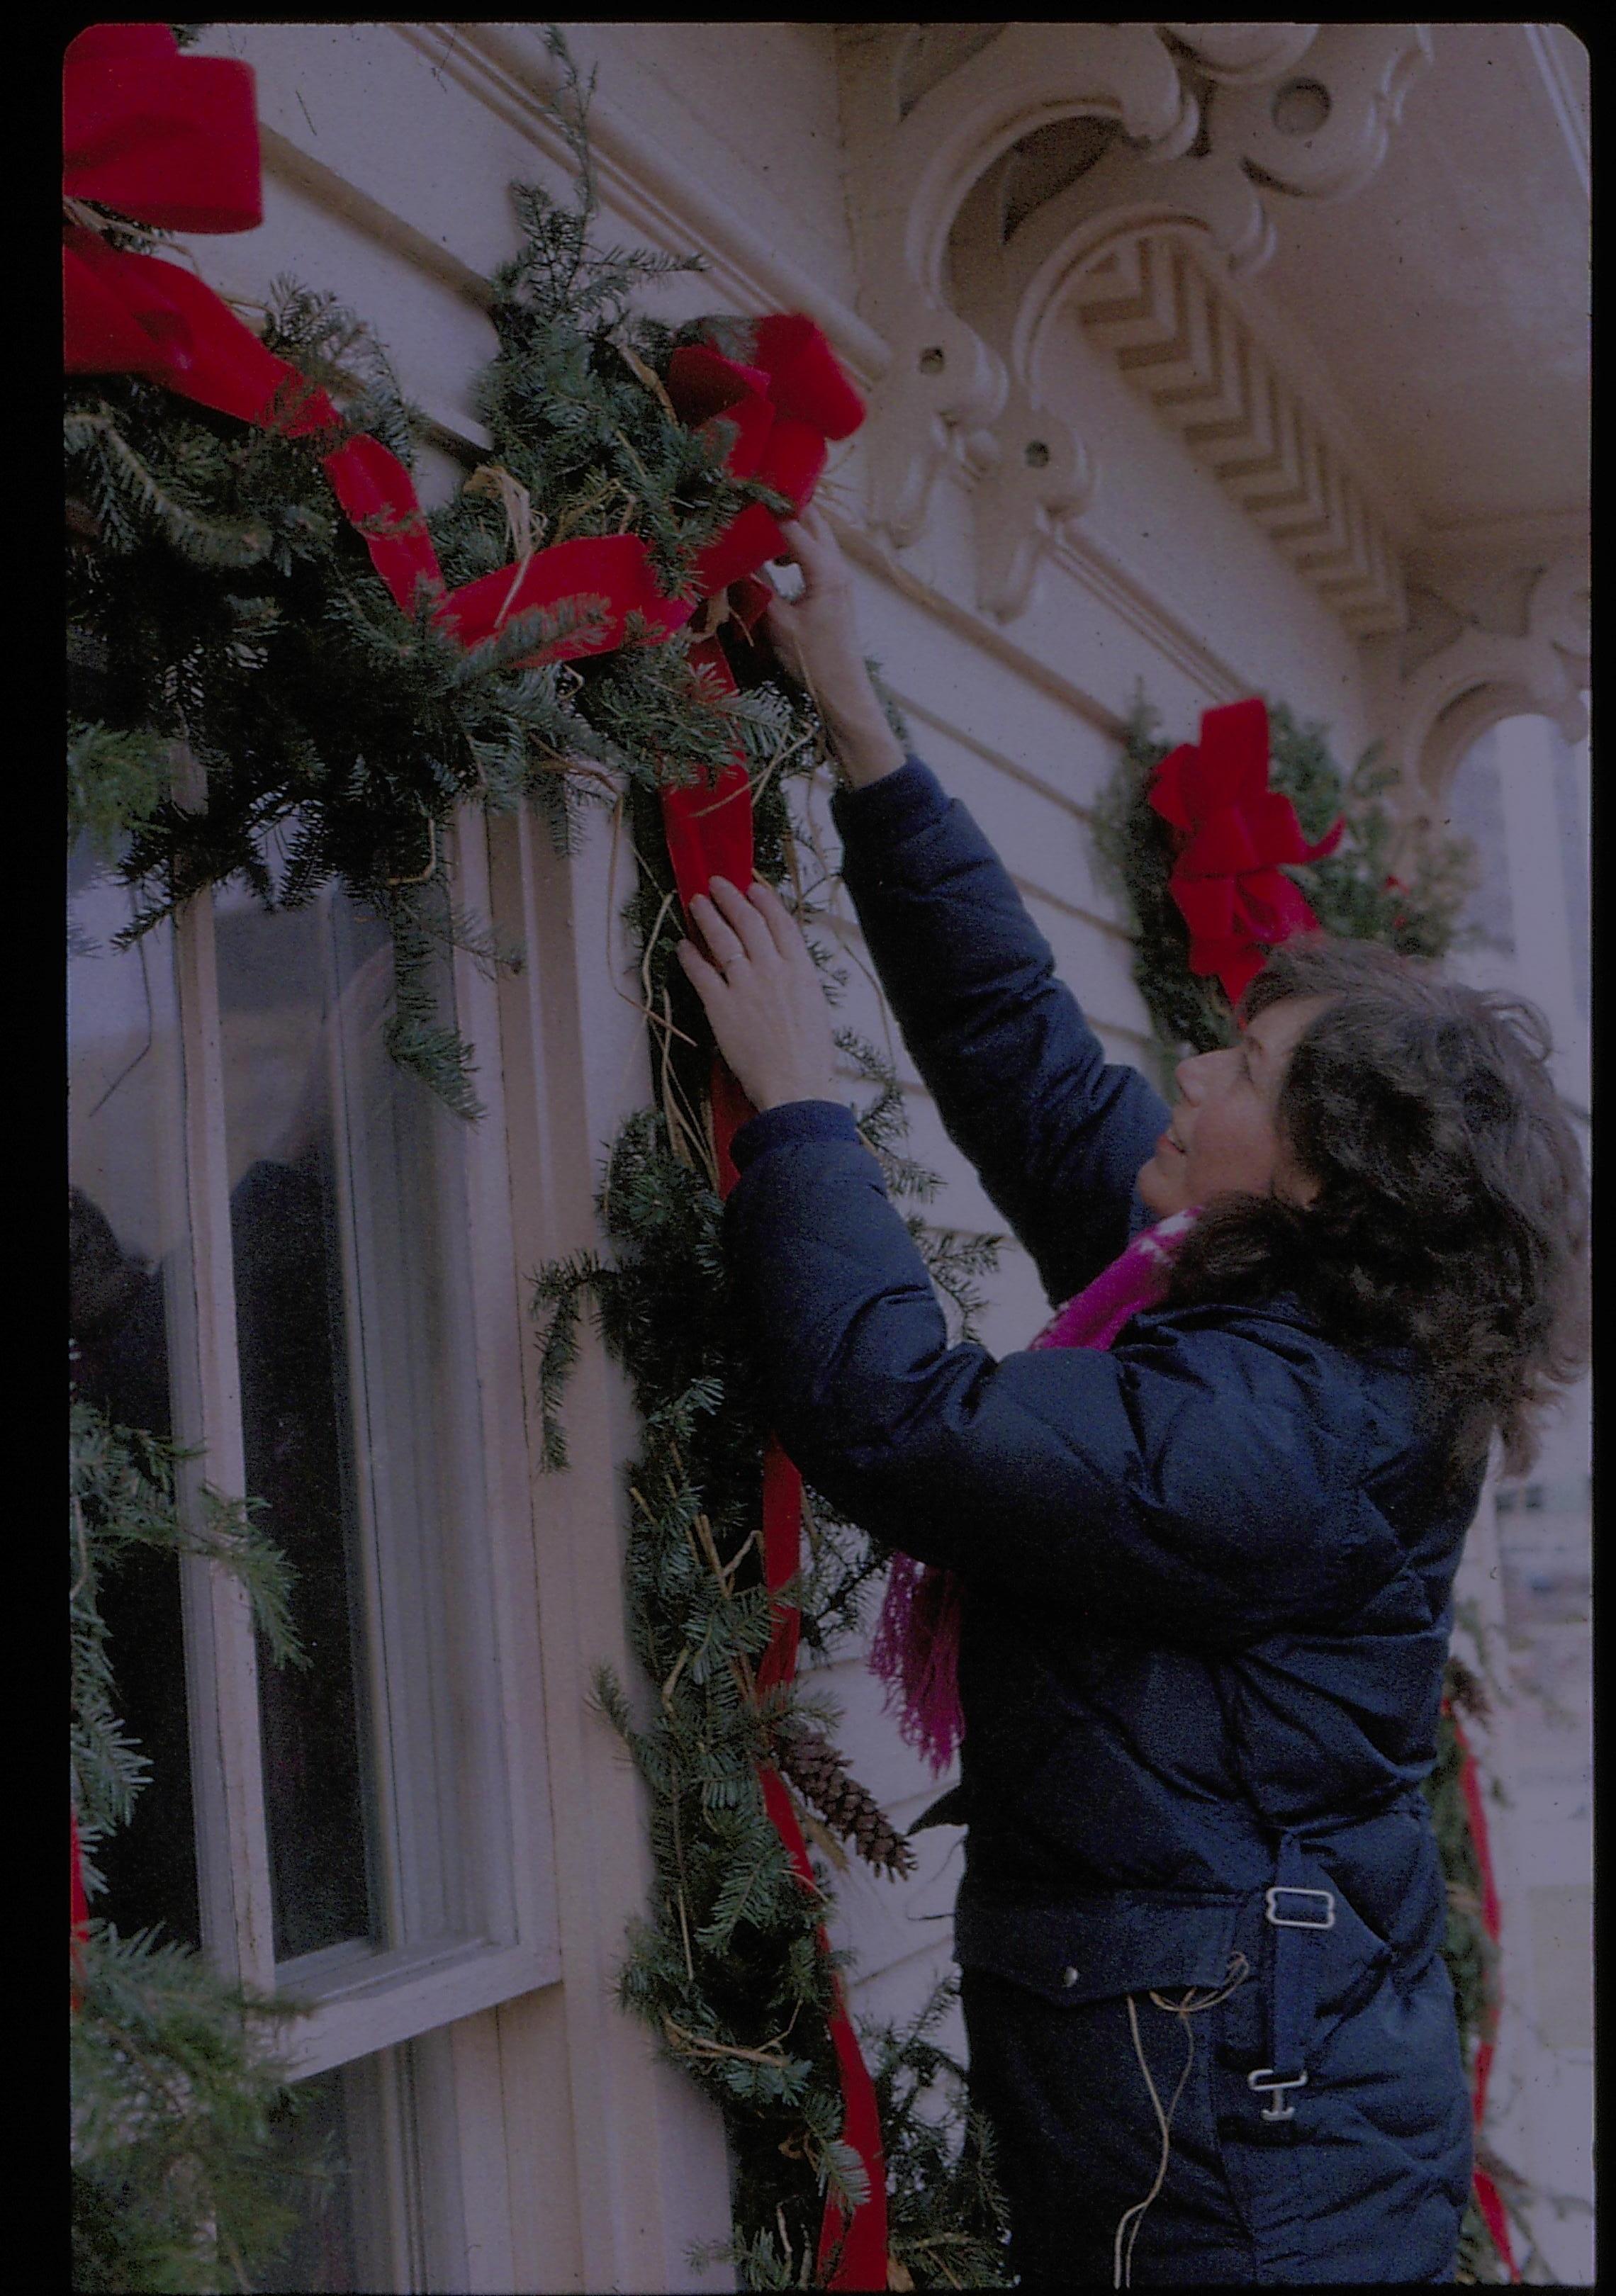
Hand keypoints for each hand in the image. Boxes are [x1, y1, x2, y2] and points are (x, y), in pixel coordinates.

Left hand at [675, 875, 839, 1112]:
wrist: (795, 1086)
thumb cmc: (810, 1057)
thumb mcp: (814, 1009)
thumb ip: (797, 983)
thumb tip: (784, 968)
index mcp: (801, 972)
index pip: (780, 923)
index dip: (765, 901)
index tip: (752, 887)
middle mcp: (773, 971)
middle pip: (749, 922)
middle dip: (730, 898)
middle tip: (717, 884)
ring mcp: (746, 986)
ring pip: (723, 939)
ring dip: (707, 917)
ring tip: (697, 902)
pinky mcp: (721, 1006)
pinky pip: (701, 973)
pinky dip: (690, 956)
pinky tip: (683, 945)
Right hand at [763, 504, 904, 786]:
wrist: (844, 692)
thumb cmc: (813, 662)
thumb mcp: (778, 624)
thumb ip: (756, 588)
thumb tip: (733, 561)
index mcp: (825, 571)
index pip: (793, 526)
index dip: (766, 510)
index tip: (742, 498)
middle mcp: (838, 568)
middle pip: (813, 520)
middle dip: (785, 507)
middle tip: (754, 503)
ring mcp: (840, 578)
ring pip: (818, 536)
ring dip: (793, 527)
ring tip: (762, 532)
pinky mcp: (836, 590)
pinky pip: (818, 554)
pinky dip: (799, 546)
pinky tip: (779, 560)